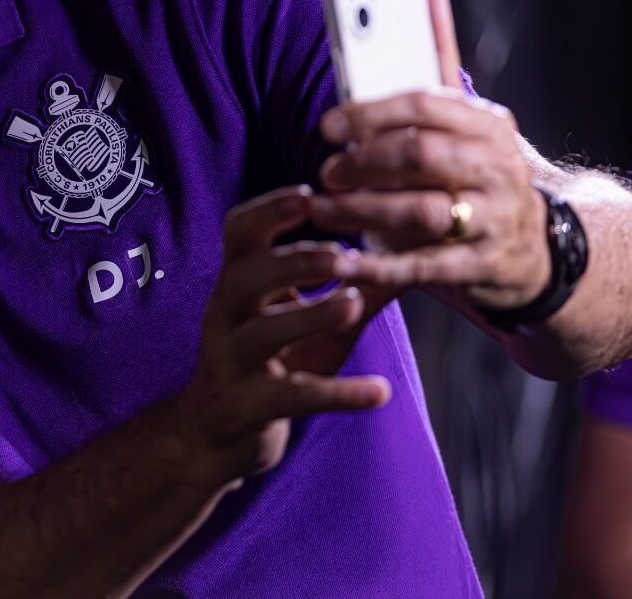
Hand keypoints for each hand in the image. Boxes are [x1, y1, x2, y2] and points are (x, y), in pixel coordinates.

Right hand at [176, 186, 391, 489]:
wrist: (216, 434)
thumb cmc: (273, 364)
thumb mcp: (312, 322)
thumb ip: (355, 288)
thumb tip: (415, 249)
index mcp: (237, 284)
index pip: (238, 233)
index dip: (267, 210)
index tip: (310, 196)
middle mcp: (225, 316)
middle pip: (244, 277)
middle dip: (292, 262)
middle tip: (341, 253)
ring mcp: (231, 362)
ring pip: (262, 332)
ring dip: (308, 315)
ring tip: (353, 305)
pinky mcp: (247, 407)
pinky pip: (291, 396)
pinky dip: (337, 393)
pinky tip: (380, 391)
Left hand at [308, 0, 550, 311]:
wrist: (543, 247)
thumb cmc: (485, 171)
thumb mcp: (469, 118)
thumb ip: (439, 58)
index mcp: (487, 124)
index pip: (424, 106)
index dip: (370, 114)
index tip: (327, 124)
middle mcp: (496, 167)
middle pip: (421, 156)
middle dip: (365, 163)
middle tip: (326, 171)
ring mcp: (495, 218)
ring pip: (421, 211)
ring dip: (363, 212)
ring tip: (323, 210)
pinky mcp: (484, 266)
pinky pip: (424, 267)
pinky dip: (378, 267)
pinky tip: (343, 265)